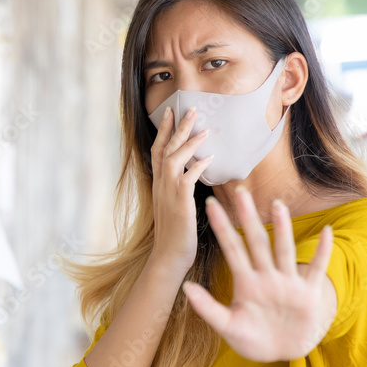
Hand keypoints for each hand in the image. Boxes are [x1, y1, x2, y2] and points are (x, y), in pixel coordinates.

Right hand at [149, 105, 213, 276]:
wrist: (168, 258)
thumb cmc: (175, 235)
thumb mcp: (174, 206)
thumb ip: (179, 188)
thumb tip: (192, 173)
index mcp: (158, 185)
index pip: (157, 151)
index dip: (163, 130)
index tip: (170, 112)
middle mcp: (160, 186)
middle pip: (165, 149)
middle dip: (177, 128)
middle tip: (189, 109)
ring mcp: (167, 194)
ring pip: (174, 160)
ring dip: (188, 142)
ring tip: (202, 129)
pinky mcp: (179, 205)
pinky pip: (187, 180)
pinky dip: (197, 167)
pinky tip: (208, 158)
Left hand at [182, 185, 335, 361]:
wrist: (282, 353)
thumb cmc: (253, 339)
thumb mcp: (228, 326)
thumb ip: (208, 308)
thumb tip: (185, 287)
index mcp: (246, 282)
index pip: (232, 248)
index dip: (222, 227)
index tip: (210, 205)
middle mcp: (266, 276)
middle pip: (256, 241)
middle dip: (248, 217)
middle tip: (239, 190)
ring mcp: (288, 283)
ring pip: (284, 249)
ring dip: (282, 228)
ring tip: (277, 204)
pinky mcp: (308, 293)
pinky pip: (317, 269)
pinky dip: (323, 252)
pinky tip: (327, 232)